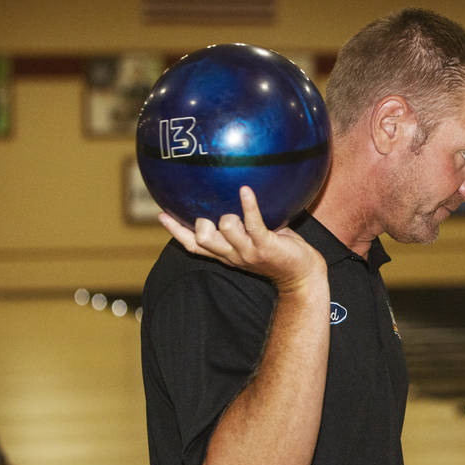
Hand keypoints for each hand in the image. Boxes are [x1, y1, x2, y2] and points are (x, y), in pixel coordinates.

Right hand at [159, 186, 325, 293]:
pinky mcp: (265, 246)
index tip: (161, 213)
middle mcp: (232, 255)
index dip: (176, 231)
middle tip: (207, 213)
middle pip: (202, 241)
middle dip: (200, 225)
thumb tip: (236, 194)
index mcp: (226, 254)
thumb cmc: (280, 252)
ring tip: (235, 205)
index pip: (193, 246)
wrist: (302, 275)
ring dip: (228, 216)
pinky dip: (248, 205)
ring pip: (225, 230)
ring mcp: (248, 252)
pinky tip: (245, 190)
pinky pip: (253, 223)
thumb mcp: (254, 239)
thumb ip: (242, 224)